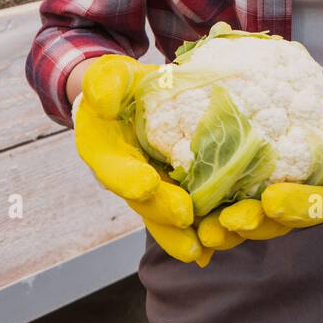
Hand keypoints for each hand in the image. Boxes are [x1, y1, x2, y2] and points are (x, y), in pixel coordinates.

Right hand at [72, 54, 213, 266]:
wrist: (131, 98)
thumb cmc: (118, 85)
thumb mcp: (107, 75)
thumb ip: (102, 84)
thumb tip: (102, 101)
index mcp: (103, 152)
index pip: (114, 168)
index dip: (127, 178)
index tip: (145, 184)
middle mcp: (125, 178)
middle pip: (143, 201)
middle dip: (162, 211)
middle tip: (185, 217)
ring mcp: (151, 186)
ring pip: (164, 216)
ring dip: (180, 233)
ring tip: (200, 247)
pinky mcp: (175, 186)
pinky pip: (188, 208)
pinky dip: (200, 226)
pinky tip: (220, 238)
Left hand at [209, 74, 322, 240]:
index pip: (316, 204)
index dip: (295, 205)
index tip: (271, 200)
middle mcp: (308, 199)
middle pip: (280, 221)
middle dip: (253, 224)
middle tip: (226, 223)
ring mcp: (285, 193)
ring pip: (257, 218)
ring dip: (231, 226)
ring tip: (205, 229)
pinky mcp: (264, 182)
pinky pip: (242, 199)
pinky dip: (221, 206)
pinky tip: (196, 208)